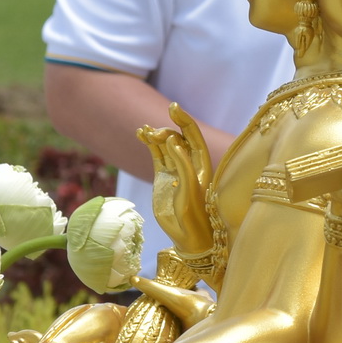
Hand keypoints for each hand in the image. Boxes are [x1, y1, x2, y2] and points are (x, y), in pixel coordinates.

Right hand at [140, 103, 215, 253]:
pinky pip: (155, 155)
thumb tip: (171, 139)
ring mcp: (174, 169)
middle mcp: (188, 162)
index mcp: (201, 162)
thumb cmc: (194, 212)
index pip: (192, 134)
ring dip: (154, 135)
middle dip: (165, 130)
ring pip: (164, 145)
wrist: (187, 235)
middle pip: (177, 137)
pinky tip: (140, 134)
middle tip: (152, 134)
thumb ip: (181, 162)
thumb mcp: (189, 187)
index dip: (183, 120)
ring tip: (143, 131)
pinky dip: (148, 144)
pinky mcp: (162, 177)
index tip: (173, 107)